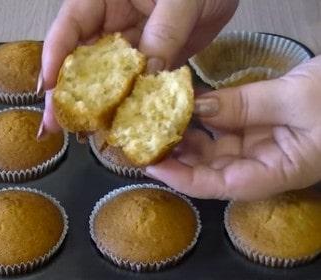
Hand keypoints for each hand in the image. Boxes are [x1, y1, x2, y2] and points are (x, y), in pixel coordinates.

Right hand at [38, 0, 237, 134]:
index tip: (47, 88)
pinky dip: (127, 104)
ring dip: (95, 105)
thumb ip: (162, 34)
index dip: (54, 57)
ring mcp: (131, 45)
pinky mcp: (150, 61)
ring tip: (81, 132)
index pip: (70, 27)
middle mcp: (111, 23)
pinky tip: (118, 124)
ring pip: (106, 77)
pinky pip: (134, 85)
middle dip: (67, 92)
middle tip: (54, 124)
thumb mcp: (181, 0)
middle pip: (81, 59)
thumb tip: (147, 77)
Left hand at [146, 56, 320, 200]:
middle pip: (210, 169)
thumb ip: (245, 105)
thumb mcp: (297, 99)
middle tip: (144, 137)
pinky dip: (200, 117)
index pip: (221, 186)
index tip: (153, 165)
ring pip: (211, 148)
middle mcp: (262, 163)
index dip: (184, 179)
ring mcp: (256, 144)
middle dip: (175, 156)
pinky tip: (181, 106)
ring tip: (155, 119)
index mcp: (278, 171)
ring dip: (183, 136)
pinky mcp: (253, 125)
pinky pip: (221, 125)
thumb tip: (197, 109)